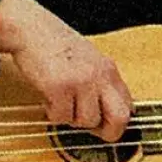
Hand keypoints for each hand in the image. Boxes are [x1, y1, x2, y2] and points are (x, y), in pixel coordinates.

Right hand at [0, 0, 132, 141]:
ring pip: (86, 121)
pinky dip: (53, 114)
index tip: (105, 125)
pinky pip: (61, 117)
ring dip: (71, 119)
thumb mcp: (89, 60)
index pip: (129, 105)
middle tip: (92, 130)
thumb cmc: (56, 46)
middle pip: (120, 118)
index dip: (118, 122)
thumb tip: (111, 115)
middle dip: (108, 132)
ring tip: (62, 104)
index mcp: (109, 70)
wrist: (32, 29)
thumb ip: (101, 83)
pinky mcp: (60, 87)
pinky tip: (49, 99)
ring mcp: (81, 82)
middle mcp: (100, 75)